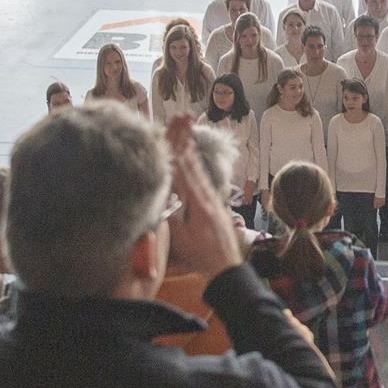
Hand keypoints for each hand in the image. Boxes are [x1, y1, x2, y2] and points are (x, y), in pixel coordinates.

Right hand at [165, 114, 243, 275]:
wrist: (227, 269)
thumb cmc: (201, 257)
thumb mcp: (181, 238)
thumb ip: (171, 216)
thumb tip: (161, 196)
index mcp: (198, 202)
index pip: (183, 170)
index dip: (176, 148)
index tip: (171, 129)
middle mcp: (207, 196)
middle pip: (193, 163)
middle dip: (185, 139)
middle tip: (181, 117)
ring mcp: (213, 200)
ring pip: (198, 170)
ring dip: (190, 149)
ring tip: (185, 131)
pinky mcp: (215, 206)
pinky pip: (203, 180)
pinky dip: (195, 166)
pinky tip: (193, 161)